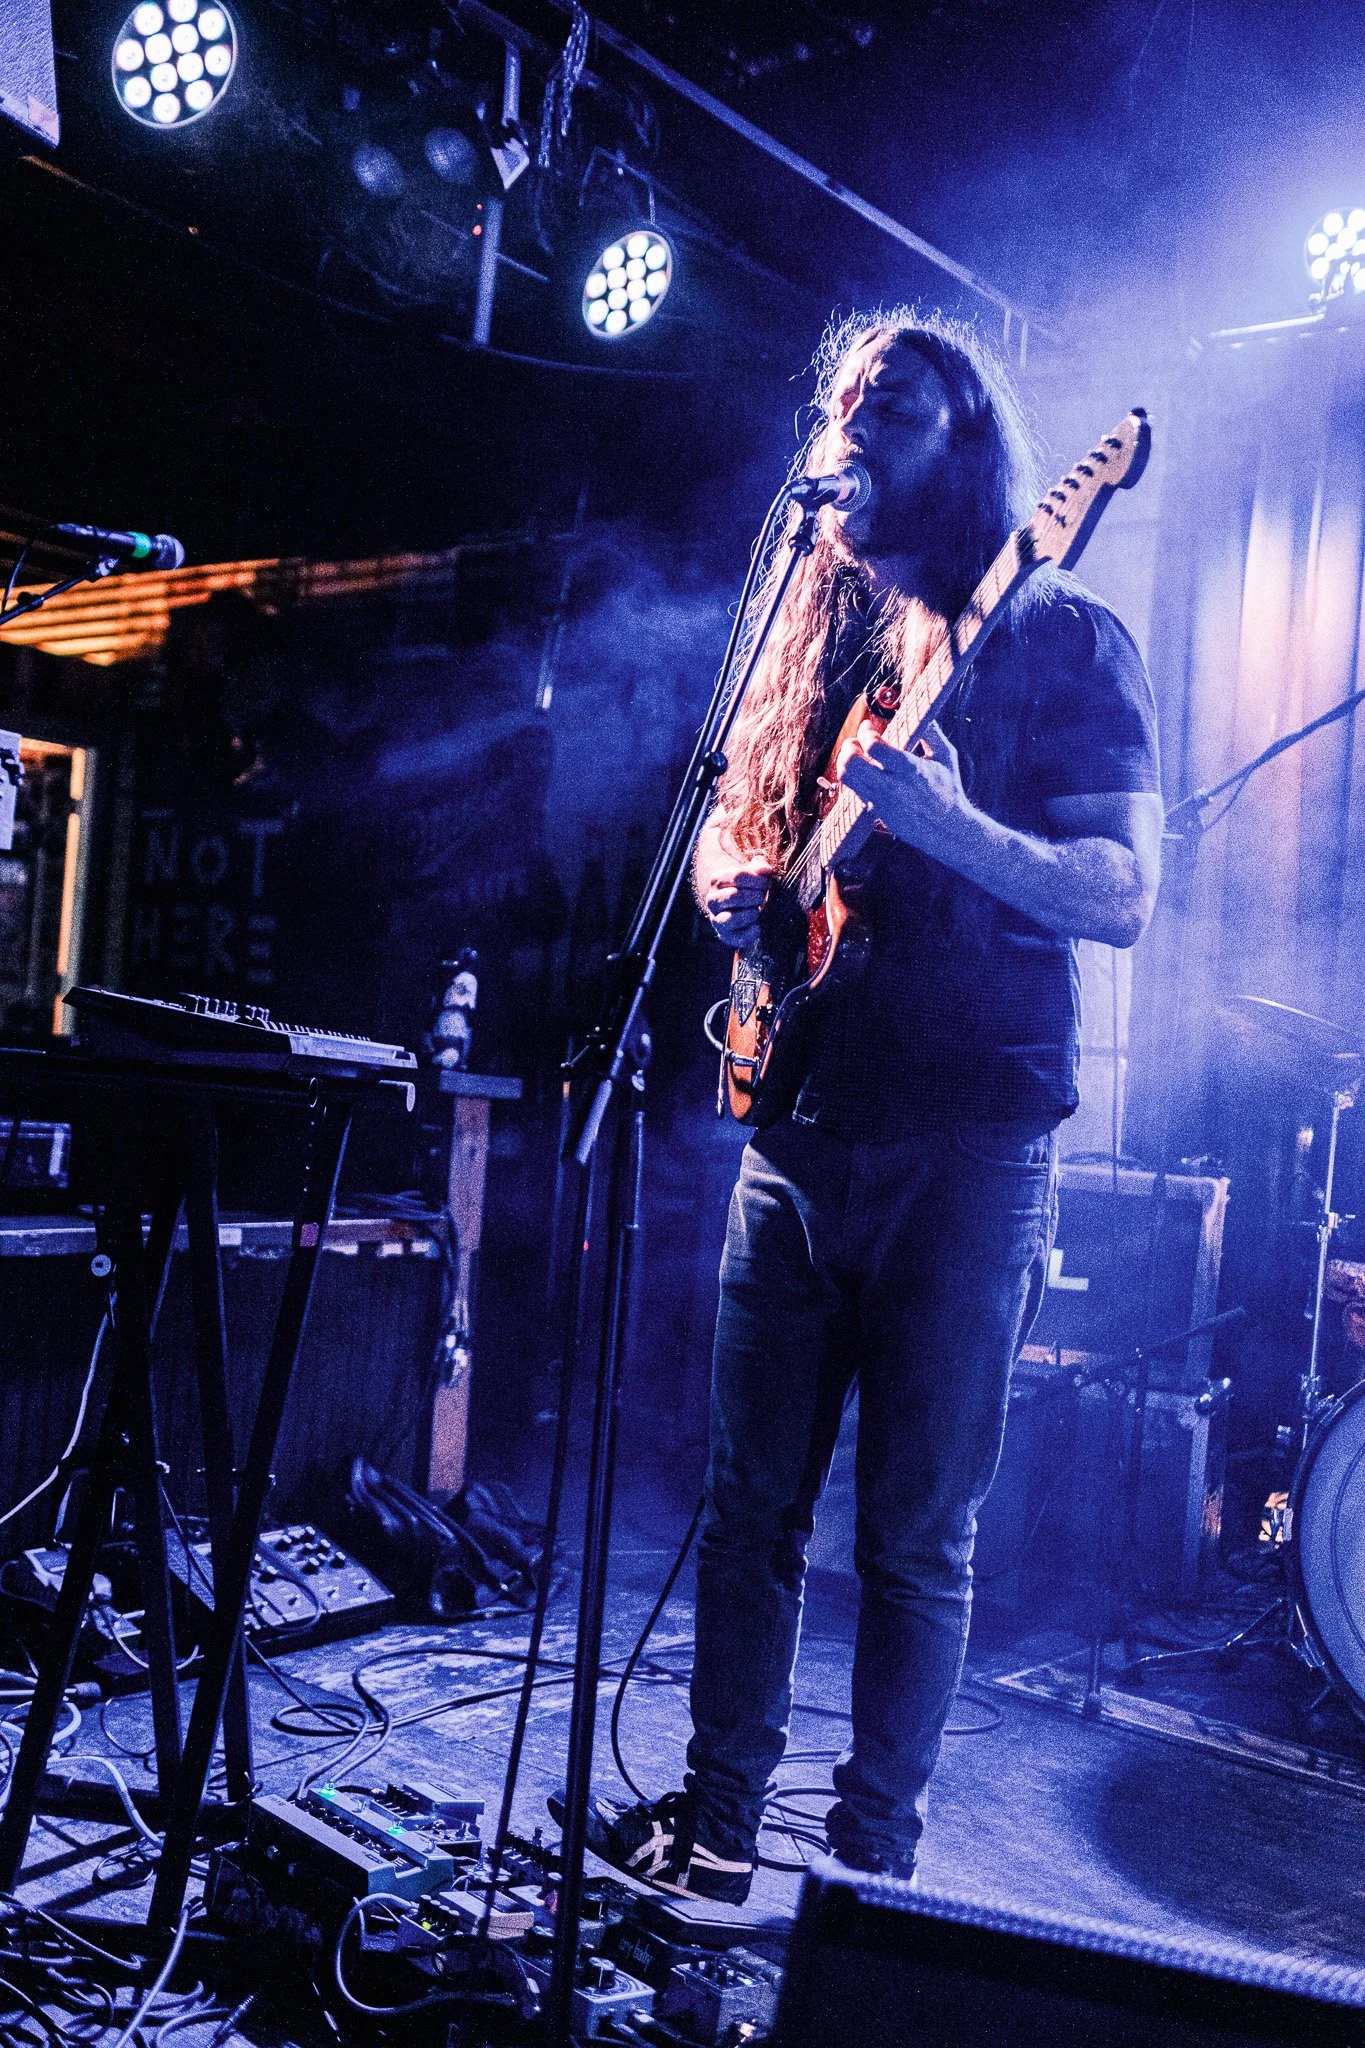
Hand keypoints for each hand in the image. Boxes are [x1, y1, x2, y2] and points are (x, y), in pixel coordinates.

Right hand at [699, 855, 774, 950]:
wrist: (742, 908)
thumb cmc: (750, 887)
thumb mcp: (753, 874)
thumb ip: (760, 867)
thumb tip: (766, 870)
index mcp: (717, 880)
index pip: (738, 877)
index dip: (757, 880)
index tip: (767, 883)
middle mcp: (712, 900)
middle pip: (734, 896)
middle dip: (754, 896)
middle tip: (762, 897)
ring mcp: (716, 919)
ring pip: (729, 919)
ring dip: (749, 914)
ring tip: (758, 911)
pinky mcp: (725, 936)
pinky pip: (735, 937)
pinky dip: (749, 933)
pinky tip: (758, 927)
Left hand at [837, 718, 971, 855]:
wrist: (947, 830)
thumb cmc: (948, 791)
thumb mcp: (946, 757)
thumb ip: (931, 732)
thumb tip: (920, 709)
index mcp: (911, 770)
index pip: (875, 748)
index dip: (866, 733)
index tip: (868, 727)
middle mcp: (892, 787)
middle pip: (852, 764)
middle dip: (848, 747)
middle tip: (855, 742)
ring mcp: (881, 801)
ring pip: (847, 778)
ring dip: (846, 761)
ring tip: (855, 754)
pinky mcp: (875, 811)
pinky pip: (853, 790)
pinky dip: (853, 776)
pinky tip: (863, 770)